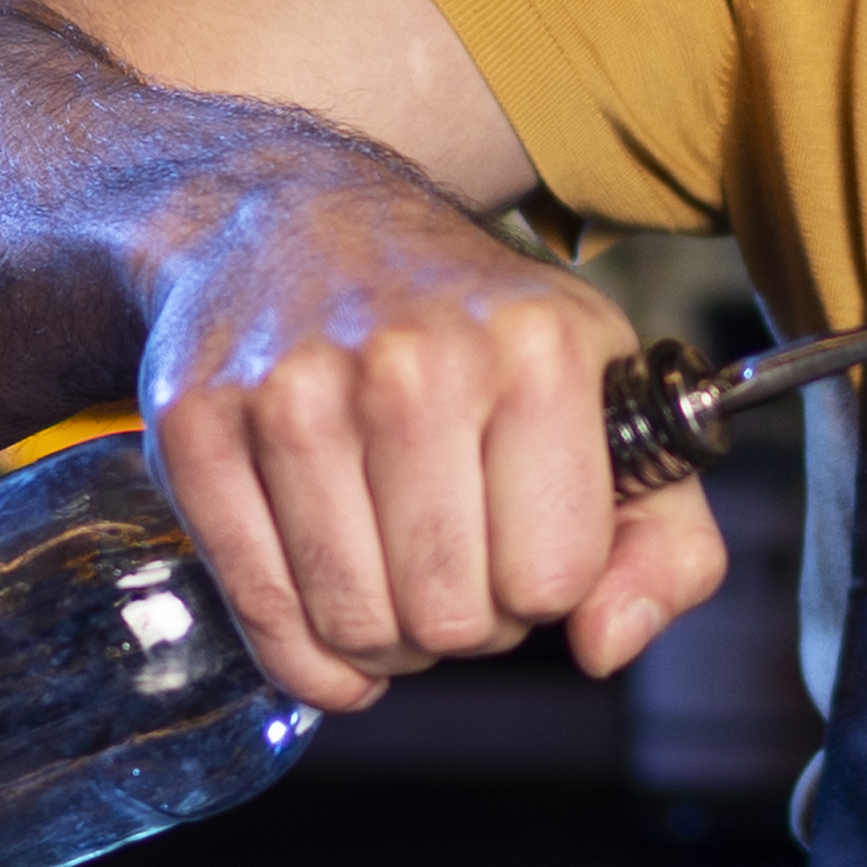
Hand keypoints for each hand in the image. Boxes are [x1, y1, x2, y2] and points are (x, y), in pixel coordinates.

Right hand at [127, 166, 722, 715]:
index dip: (540, 589)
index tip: (516, 539)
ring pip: (355, 626)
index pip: (553, 583)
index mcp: (538, 352)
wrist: (298, 220)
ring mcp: (295, 394)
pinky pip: (261, 611)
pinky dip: (298, 646)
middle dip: (459, 622)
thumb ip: (667, 544)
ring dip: (379, 636)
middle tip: (446, 557)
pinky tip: (323, 604)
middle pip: (451, 621)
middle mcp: (415, 366)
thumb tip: (603, 647)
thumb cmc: (472, 330)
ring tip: (388, 565)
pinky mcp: (199, 425)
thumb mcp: (609, 402)